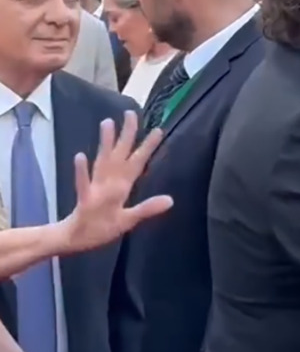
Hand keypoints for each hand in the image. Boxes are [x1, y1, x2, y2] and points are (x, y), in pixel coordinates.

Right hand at [59, 111, 172, 252]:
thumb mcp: (129, 220)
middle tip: (131, 113)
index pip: (137, 163)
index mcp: (121, 186)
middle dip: (126, 135)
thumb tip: (171, 200)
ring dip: (105, 144)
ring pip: (102, 162)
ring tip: (107, 123)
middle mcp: (109, 183)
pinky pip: (83, 185)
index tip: (158, 130)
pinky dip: (82, 172)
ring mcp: (96, 189)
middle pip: (119, 155)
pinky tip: (80, 157)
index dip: (148, 147)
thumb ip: (147, 209)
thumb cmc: (103, 228)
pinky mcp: (85, 201)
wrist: (77, 239)